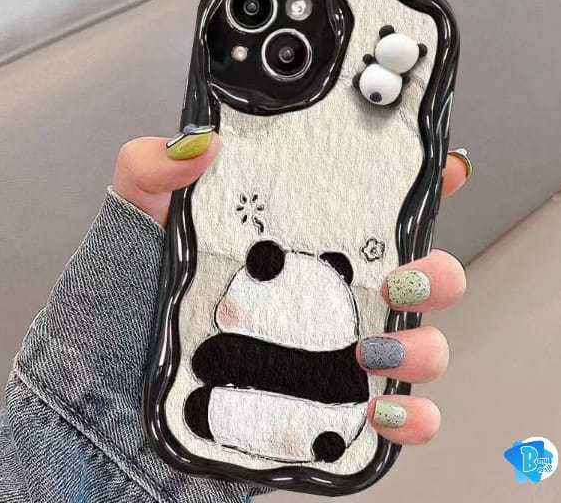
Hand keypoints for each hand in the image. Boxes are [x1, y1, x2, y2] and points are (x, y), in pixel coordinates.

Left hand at [113, 134, 469, 446]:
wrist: (114, 393)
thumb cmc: (131, 303)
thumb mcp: (139, 224)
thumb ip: (153, 171)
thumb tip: (200, 141)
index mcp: (302, 246)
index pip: (378, 209)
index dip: (424, 186)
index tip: (446, 169)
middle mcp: (329, 297)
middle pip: (422, 276)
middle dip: (437, 272)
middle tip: (397, 276)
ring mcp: (336, 355)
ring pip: (422, 344)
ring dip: (422, 345)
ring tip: (371, 348)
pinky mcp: (332, 412)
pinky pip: (402, 418)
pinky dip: (413, 418)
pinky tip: (381, 410)